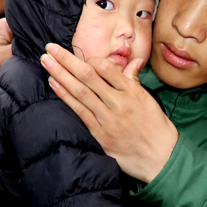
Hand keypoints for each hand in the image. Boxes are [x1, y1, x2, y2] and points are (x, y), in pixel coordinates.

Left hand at [40, 43, 178, 183]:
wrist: (160, 158)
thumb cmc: (157, 128)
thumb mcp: (149, 101)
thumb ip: (134, 81)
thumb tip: (133, 62)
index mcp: (132, 91)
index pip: (106, 68)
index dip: (90, 59)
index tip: (79, 56)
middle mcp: (118, 102)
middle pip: (88, 76)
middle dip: (67, 60)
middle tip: (50, 48)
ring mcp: (107, 119)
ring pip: (80, 91)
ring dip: (60, 74)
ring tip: (46, 61)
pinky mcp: (100, 134)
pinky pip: (79, 111)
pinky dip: (65, 96)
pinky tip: (54, 84)